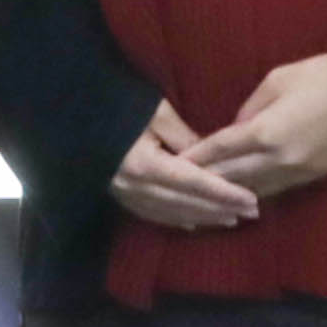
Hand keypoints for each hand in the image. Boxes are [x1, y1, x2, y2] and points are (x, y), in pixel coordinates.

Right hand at [106, 98, 260, 235]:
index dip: (224, 193)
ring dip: (203, 217)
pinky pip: (151, 214)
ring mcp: (124, 194)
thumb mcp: (157, 113)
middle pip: (186, 203)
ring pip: (171, 213)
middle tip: (252, 212)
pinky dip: (175, 219)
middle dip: (220, 209)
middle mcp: (135, 186)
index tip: (251, 199)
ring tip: (230, 220)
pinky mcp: (118, 194)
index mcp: (145, 164)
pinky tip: (193, 223)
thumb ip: (186, 138)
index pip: (194, 184)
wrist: (74, 109)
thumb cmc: (118, 103)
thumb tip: (214, 160)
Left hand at [190, 32, 326, 205]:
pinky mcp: (318, 175)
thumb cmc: (322, 73)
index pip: (220, 149)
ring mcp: (302, 170)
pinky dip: (259, 190)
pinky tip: (244, 194)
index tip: (172, 164)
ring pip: (257, 189)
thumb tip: (234, 129)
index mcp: (267, 131)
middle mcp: (281, 158)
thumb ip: (249, 110)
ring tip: (207, 197)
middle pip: (233, 176)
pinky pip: (279, 188)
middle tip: (181, 185)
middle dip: (206, 180)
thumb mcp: (275, 81)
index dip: (195, 157)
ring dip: (231, 192)